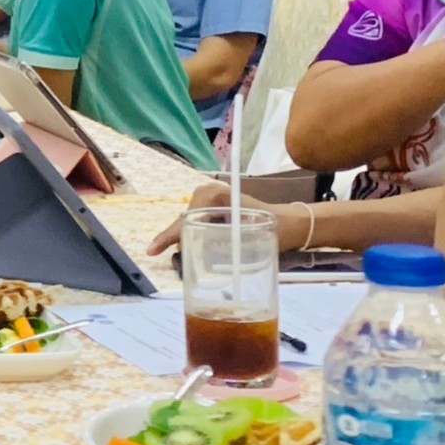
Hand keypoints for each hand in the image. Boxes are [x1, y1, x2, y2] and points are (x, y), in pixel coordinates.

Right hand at [145, 187, 306, 257]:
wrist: (290, 225)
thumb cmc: (275, 228)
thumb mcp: (247, 234)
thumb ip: (221, 241)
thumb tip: (195, 252)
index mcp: (216, 194)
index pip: (187, 218)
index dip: (170, 235)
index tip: (154, 250)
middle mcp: (210, 192)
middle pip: (184, 218)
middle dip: (172, 236)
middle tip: (154, 252)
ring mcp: (212, 199)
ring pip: (188, 221)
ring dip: (178, 236)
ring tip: (161, 250)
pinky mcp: (216, 208)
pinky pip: (196, 222)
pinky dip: (188, 234)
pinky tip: (177, 246)